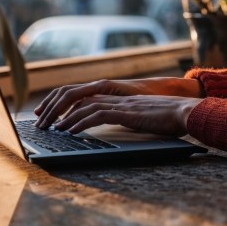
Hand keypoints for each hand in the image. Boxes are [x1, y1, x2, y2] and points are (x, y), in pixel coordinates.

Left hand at [33, 77, 201, 128]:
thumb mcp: (142, 116)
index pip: (84, 95)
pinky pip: (98, 115)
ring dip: (65, 117)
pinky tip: (71, 130)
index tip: (49, 113)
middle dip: (57, 107)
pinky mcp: (126, 112)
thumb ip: (128, 117)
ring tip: (51, 128)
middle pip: (79, 96)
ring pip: (85, 105)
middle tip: (41, 120)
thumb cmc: (168, 117)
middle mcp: (116, 96)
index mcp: (118, 97)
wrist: (185, 111)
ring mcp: (120, 103)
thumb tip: (118, 123)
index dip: (64, 102)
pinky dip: (82, 122)